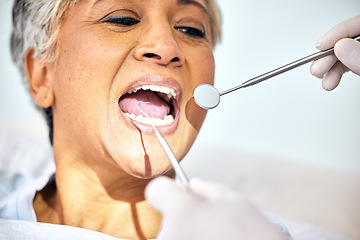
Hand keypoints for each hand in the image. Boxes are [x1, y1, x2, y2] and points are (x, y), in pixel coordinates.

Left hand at [145, 177, 288, 239]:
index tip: (180, 194)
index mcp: (183, 212)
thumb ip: (206, 189)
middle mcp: (169, 234)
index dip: (170, 189)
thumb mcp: (235, 202)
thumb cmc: (252, 235)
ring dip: (186, 235)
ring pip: (172, 236)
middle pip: (166, 217)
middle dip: (181, 217)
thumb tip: (191, 185)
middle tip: (208, 225)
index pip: (156, 190)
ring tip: (214, 237)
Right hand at [310, 15, 359, 89]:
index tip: (320, 46)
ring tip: (325, 80)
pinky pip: (347, 62)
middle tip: (318, 68)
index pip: (356, 25)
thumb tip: (341, 46)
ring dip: (329, 68)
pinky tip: (330, 79)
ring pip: (344, 53)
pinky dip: (336, 72)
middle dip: (328, 55)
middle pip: (346, 40)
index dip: (336, 34)